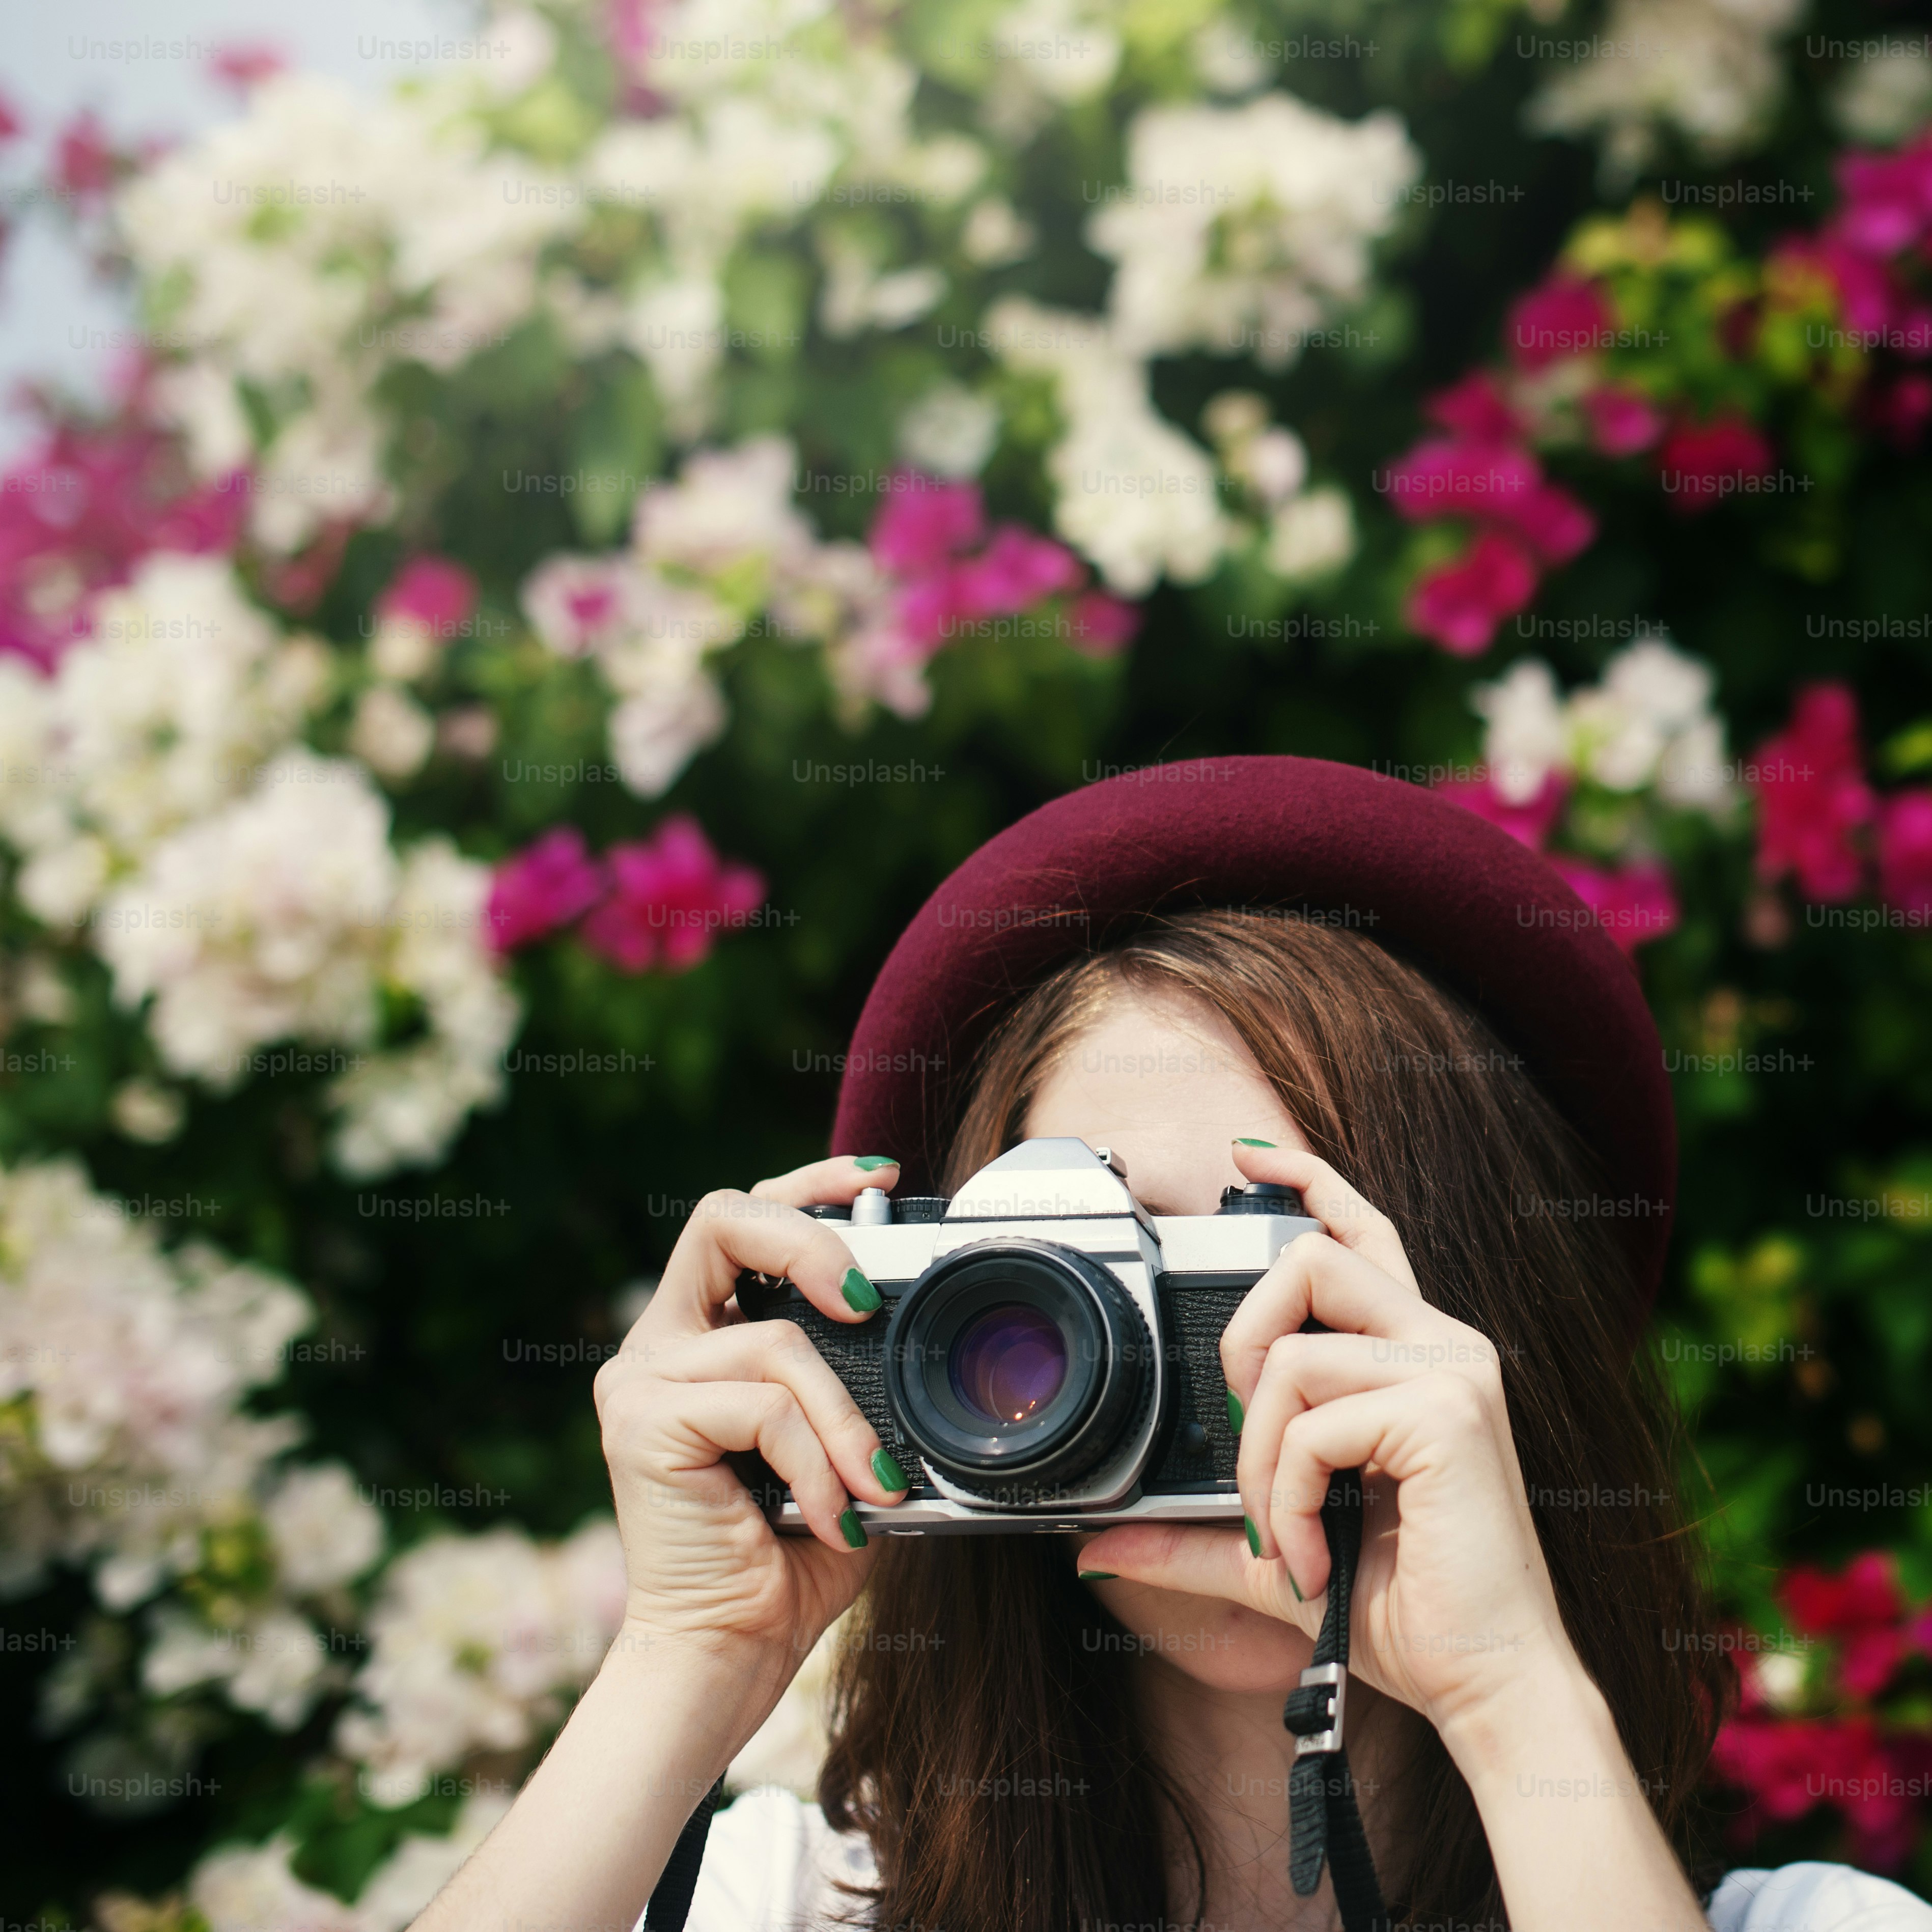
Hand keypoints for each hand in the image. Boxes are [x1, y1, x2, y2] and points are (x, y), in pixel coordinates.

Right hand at [592, 1155, 909, 1695]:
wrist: (726, 1655)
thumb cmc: (787, 1560)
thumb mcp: (839, 1450)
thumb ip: (855, 1386)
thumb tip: (916, 1339)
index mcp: (700, 1336)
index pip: (743, 1217)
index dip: (809, 1182)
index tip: (879, 1179)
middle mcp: (657, 1344)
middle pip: (723, 1219)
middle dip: (809, 1239)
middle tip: (866, 1302)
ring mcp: (640, 1380)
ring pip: (773, 1341)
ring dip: (844, 1420)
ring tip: (872, 1489)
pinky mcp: (642, 1424)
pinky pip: (763, 1406)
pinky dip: (816, 1462)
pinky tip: (830, 1515)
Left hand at [1078, 1139, 1588, 1747]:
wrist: (1486, 1682)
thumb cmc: (1403, 1608)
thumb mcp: (1279, 1554)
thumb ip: (1197, 1538)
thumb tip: (1100, 1547)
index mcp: (1415, 1356)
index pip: (1361, 1234)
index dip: (1308, 1180)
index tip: (1247, 1155)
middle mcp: (1442, 1343)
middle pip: (1311, 1260)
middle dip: (1242, 1342)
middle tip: (1247, 1441)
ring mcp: (1451, 1372)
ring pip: (1294, 1356)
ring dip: (1257, 1458)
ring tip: (1281, 1535)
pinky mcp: (1447, 1415)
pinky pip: (1313, 1424)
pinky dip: (1284, 1499)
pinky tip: (1309, 1558)